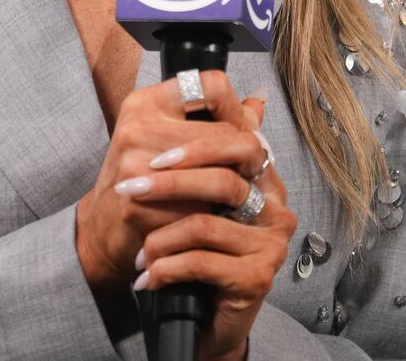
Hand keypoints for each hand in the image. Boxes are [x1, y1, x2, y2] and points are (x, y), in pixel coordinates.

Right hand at [74, 70, 270, 304]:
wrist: (104, 225)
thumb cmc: (141, 174)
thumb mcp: (166, 135)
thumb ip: (212, 119)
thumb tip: (258, 105)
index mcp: (146, 102)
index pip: (212, 85)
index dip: (236, 109)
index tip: (239, 129)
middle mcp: (139, 127)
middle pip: (226, 133)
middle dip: (244, 157)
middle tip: (248, 172)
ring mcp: (138, 164)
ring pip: (222, 172)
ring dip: (235, 188)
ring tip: (235, 194)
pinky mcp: (145, 202)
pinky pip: (205, 206)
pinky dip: (215, 215)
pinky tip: (211, 215)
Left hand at [132, 96, 296, 360]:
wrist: (204, 311)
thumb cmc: (197, 244)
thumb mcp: (192, 191)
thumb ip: (194, 143)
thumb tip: (195, 94)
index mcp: (262, 175)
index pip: (242, 133)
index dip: (198, 135)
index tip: (153, 148)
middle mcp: (276, 203)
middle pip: (221, 173)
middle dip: (168, 181)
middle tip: (129, 186)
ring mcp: (271, 241)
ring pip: (203, 221)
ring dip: (159, 234)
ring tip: (136, 245)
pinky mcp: (256, 276)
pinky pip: (201, 260)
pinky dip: (166, 266)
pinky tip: (147, 273)